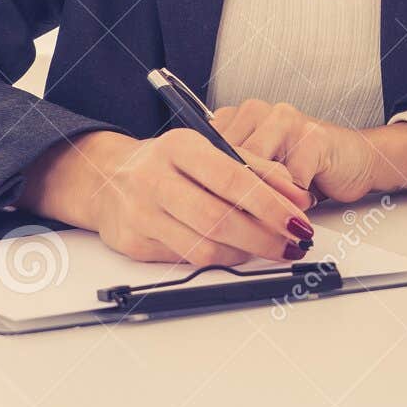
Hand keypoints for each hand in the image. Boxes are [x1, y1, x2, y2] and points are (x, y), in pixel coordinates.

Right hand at [22, 129, 315, 266]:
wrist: (107, 178)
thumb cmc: (169, 163)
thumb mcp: (211, 150)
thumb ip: (258, 168)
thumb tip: (299, 196)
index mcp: (180, 146)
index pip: (233, 179)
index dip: (270, 204)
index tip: (298, 220)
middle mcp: (155, 178)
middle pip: (219, 218)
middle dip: (264, 236)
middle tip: (292, 244)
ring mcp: (141, 213)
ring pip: (204, 246)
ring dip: (246, 253)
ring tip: (272, 249)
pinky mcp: (134, 243)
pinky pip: (188, 259)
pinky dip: (221, 258)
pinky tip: (239, 252)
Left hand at [211, 99, 406, 201]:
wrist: (355, 158)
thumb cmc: (305, 166)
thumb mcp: (259, 172)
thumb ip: (230, 178)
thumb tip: (197, 210)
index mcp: (237, 117)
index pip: (204, 153)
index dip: (204, 189)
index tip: (204, 218)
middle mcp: (257, 111)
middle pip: (227, 163)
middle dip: (232, 201)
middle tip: (237, 228)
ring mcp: (285, 120)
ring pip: (255, 172)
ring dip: (265, 203)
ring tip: (273, 219)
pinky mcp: (312, 136)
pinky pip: (290, 180)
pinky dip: (293, 202)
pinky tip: (301, 205)